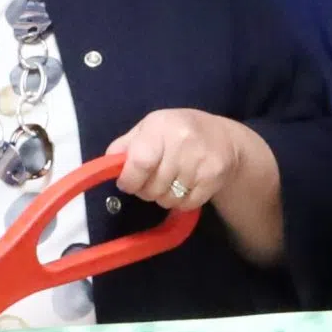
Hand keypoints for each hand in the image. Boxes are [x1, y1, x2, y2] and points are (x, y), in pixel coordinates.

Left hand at [111, 109, 258, 216]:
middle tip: (151, 181)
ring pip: (168, 199)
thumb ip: (126, 145)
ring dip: (164, 197)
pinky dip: (181, 202)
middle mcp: (182, 142)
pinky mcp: (213, 178)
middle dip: (146, 191)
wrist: (224, 138)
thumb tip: (108, 165)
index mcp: (160, 127)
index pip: (139, 163)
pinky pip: (187, 204)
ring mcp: (200, 162)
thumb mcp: (150, 128)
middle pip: (152, 187)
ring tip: (170, 182)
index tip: (127, 183)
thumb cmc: (178, 131)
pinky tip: (185, 187)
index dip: (129, 180)